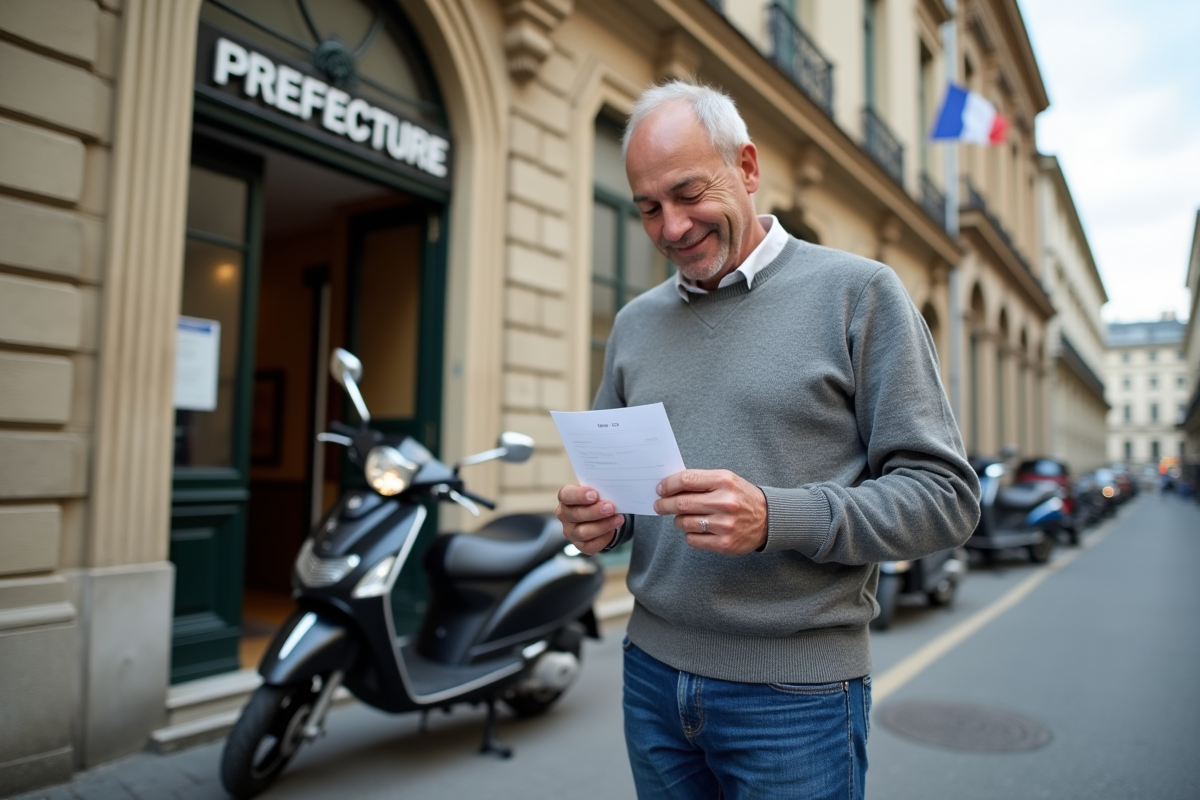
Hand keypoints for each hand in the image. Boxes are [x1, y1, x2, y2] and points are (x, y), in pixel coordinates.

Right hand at [555, 484, 625, 554]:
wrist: (599, 513)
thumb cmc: (596, 498)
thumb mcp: (596, 490)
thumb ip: (599, 489)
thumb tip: (612, 491)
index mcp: (566, 498)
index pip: (566, 495)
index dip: (579, 495)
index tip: (594, 494)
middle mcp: (565, 515)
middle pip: (575, 515)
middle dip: (595, 511)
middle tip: (610, 508)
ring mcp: (571, 532)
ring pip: (583, 532)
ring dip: (603, 526)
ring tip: (618, 519)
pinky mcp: (580, 545)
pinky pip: (591, 546)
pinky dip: (604, 538)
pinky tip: (613, 530)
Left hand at [653, 469, 767, 554]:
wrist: (769, 519)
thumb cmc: (741, 497)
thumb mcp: (726, 480)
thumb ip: (700, 481)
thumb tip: (669, 486)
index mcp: (724, 481)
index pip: (686, 480)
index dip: (668, 485)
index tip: (660, 489)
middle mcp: (725, 502)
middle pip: (681, 503)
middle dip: (664, 504)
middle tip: (659, 505)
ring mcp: (725, 525)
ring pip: (684, 523)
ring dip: (678, 520)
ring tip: (684, 518)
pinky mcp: (724, 544)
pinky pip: (692, 540)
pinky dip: (689, 534)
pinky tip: (698, 529)